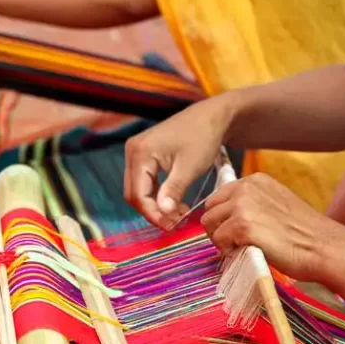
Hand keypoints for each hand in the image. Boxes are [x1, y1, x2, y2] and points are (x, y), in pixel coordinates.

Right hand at [124, 95, 234, 228]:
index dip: (152, 214)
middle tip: (176, 223)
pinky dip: (158, 193)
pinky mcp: (145, 153)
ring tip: (180, 213)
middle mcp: (133, 150)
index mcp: (140, 152)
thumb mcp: (190, 167)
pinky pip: (145, 180)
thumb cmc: (202, 137)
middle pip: (134, 193)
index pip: (138, 194)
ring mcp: (138, 151)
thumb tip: (163, 214)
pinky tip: (175, 200)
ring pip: (139, 188)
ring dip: (156, 204)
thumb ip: (174, 191)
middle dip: (153, 211)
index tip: (171, 227)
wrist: (211, 116)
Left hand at [202, 173, 342, 281]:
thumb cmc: (304, 231)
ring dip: (220, 239)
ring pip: (210, 223)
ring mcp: (243, 205)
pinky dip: (227, 250)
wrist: (323, 246)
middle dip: (217, 226)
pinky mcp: (243, 225)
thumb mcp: (276, 202)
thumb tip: (230, 215)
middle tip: (233, 242)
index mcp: (255, 180)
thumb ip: (253, 202)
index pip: (220, 195)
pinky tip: (245, 252)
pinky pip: (219, 240)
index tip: (233, 230)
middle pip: (210, 208)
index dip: (223, 216)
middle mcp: (246, 187)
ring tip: (239, 248)